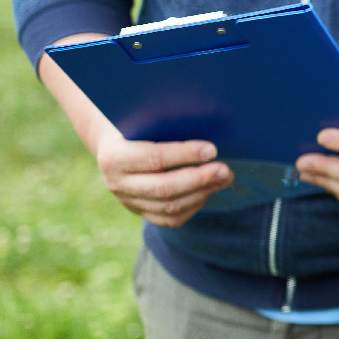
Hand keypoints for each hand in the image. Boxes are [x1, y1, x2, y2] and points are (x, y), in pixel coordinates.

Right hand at [95, 128, 235, 226]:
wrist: (113, 145)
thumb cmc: (137, 125)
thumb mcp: (142, 119)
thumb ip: (166, 122)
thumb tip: (208, 121)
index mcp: (115, 156)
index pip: (154, 158)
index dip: (185, 155)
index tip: (212, 150)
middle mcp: (117, 183)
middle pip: (164, 188)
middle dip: (199, 179)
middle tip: (225, 170)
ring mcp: (128, 201)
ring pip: (170, 207)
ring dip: (202, 193)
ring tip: (224, 179)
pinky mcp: (140, 212)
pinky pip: (171, 219)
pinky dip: (194, 206)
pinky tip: (208, 191)